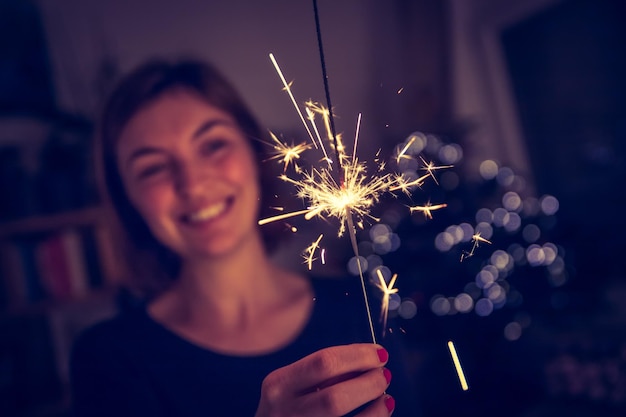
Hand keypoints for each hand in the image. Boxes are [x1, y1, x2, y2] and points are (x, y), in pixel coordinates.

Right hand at [255, 343, 393, 416]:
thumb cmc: (287, 407)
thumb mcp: (293, 385)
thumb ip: (323, 372)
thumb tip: (366, 359)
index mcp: (279, 384)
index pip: (323, 362)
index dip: (358, 356)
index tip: (380, 353)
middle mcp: (284, 412)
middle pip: (336, 397)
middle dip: (368, 383)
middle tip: (384, 374)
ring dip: (375, 408)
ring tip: (385, 396)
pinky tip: (381, 412)